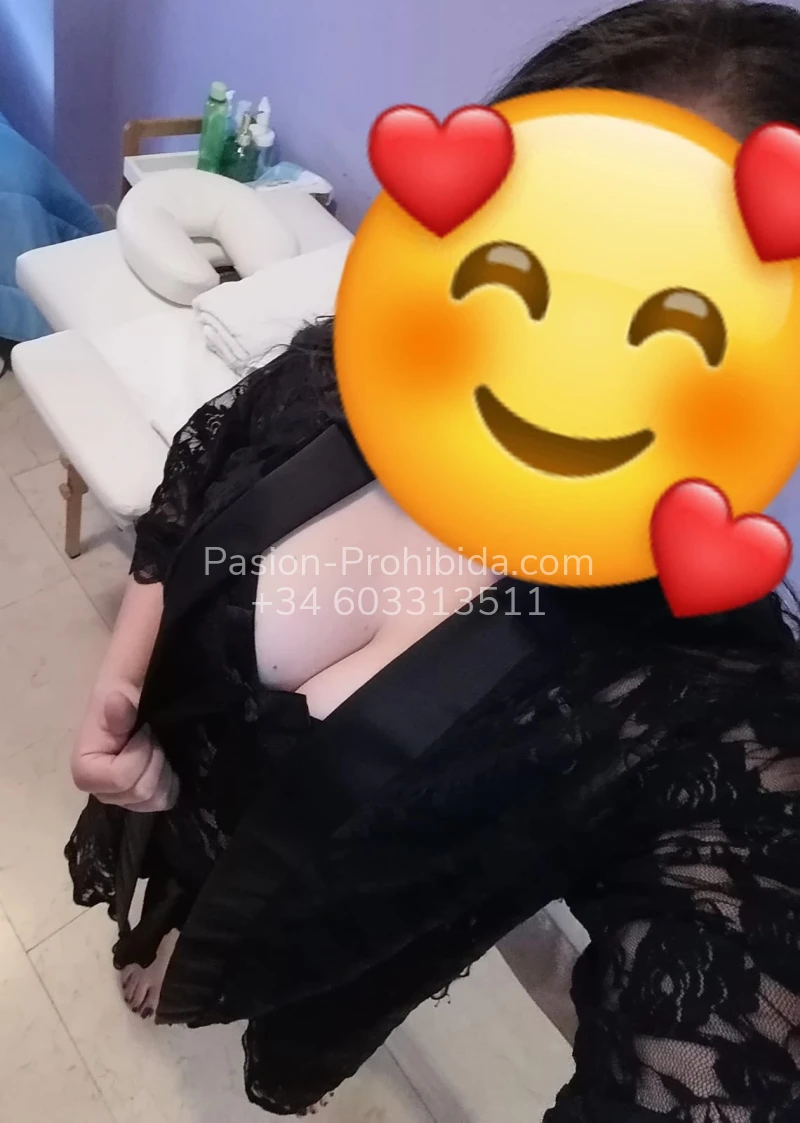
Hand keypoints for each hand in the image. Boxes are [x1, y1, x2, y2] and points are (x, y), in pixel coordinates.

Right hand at [72, 684, 179, 812]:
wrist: (137, 697)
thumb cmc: (126, 693)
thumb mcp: (120, 690)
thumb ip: (119, 703)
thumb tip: (116, 702)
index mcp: (85, 768)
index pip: (120, 780)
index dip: (139, 754)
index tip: (143, 731)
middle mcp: (100, 790)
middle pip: (139, 793)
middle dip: (155, 761)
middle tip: (153, 738)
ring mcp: (121, 798)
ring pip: (153, 801)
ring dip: (165, 772)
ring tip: (160, 749)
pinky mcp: (140, 799)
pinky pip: (163, 802)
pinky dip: (172, 782)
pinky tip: (168, 762)